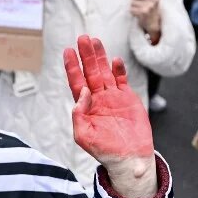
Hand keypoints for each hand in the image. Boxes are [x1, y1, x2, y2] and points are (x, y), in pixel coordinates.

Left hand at [64, 35, 156, 197]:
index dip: (72, 66)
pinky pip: (122, 80)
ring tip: (95, 41)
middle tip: (82, 38)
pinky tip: (115, 60)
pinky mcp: (128, 98)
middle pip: (90, 72)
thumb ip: (79, 114)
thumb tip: (82, 93)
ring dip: (100, 57)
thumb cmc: (104, 151)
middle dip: (86, 55)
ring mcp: (113, 97)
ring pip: (105, 72)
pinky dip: (119, 70)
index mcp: (85, 106)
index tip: (68, 51)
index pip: (76, 82)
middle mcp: (98, 98)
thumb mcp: (83, 135)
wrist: (129, 158)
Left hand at [131, 0, 161, 37]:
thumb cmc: (151, 7)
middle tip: (140, 3)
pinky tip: (138, 14)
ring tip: (140, 9)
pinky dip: (133, 12)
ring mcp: (149, 6)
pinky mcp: (144, 13)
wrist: (154, 23)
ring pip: (132, 2)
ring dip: (133, 6)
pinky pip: (131, 9)